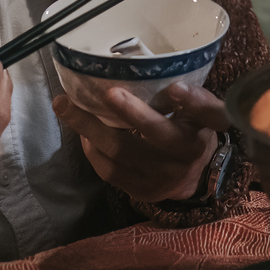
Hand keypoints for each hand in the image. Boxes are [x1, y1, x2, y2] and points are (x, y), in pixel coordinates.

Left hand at [53, 82, 230, 203]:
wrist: (193, 177)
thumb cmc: (192, 132)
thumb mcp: (200, 113)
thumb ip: (190, 98)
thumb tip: (164, 78)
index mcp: (201, 131)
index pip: (203, 115)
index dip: (191, 101)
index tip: (175, 88)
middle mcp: (184, 158)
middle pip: (155, 133)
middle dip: (128, 111)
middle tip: (102, 91)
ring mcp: (160, 178)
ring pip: (121, 152)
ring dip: (90, 128)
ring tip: (66, 107)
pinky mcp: (140, 191)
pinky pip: (110, 171)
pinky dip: (93, 150)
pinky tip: (82, 133)